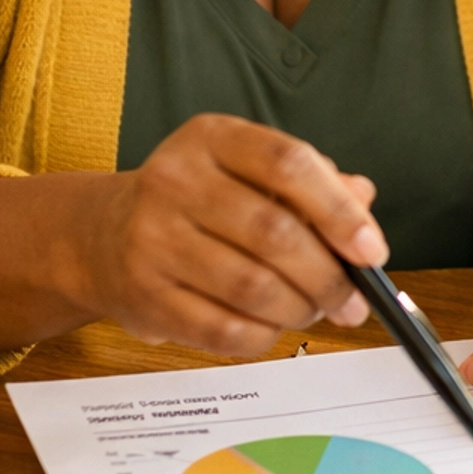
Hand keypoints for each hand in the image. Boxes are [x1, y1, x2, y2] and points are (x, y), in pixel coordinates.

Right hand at [79, 115, 388, 356]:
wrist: (101, 236)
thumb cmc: (197, 201)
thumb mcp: (247, 170)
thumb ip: (311, 181)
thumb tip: (363, 201)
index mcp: (210, 138)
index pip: (287, 164)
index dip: (338, 210)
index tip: (370, 248)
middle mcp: (174, 181)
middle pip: (274, 233)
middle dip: (328, 276)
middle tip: (352, 299)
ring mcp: (152, 240)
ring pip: (252, 287)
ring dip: (300, 308)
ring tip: (313, 309)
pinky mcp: (144, 296)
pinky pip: (223, 330)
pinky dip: (264, 336)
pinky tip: (272, 325)